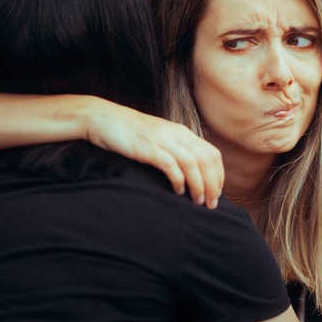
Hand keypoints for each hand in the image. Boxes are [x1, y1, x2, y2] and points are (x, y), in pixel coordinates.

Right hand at [85, 100, 222, 207]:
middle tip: (211, 204)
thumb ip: (175, 149)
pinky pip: (171, 165)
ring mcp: (162, 140)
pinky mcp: (147, 148)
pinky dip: (178, 180)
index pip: (212, 154)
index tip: (216, 193)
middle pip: (206, 161)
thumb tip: (190, 172)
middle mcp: (176, 134)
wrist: (103, 118)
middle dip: (212, 185)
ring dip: (199, 185)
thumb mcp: (159, 138)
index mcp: (182, 132)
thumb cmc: (130, 133)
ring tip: (197, 201)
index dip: (218, 175)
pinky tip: (178, 192)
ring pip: (192, 164)